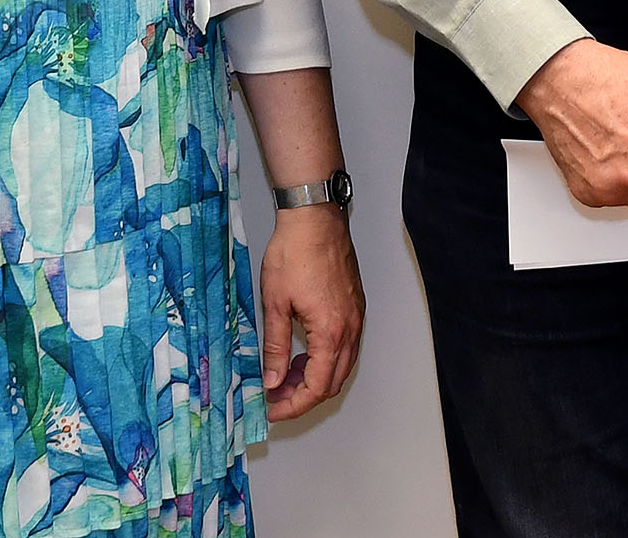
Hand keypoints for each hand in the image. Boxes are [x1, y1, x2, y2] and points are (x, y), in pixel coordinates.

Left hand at [259, 205, 365, 420]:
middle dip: (304, 396)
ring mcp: (356, 317)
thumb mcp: (275, 304)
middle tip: (275, 396)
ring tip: (285, 376)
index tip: (272, 409)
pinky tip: (303, 353)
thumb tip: (273, 380)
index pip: (317, 387)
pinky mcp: (355, 306)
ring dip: (316, 378)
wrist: (315, 219)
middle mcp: (350, 328)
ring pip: (342, 365)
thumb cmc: (294, 253)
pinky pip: (346, 347)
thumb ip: (275, 347)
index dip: (293, 406)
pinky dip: (326, 359)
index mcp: (331, 332)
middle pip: (334, 382)